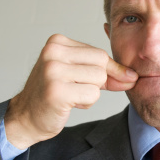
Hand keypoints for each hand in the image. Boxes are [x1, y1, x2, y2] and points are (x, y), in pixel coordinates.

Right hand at [4, 34, 137, 148]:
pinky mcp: (56, 91)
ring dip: (91, 92)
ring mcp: (52, 71)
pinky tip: (68, 103)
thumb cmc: (54, 94)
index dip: (109, 70)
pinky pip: (92, 94)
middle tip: (78, 89)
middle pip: (101, 63)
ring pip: (99, 79)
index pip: (99, 53)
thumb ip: (106, 72)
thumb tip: (133, 76)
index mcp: (56, 42)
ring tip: (71, 95)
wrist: (26, 117)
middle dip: (99, 81)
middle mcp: (52, 52)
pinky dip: (86, 102)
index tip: (108, 81)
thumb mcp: (79, 74)